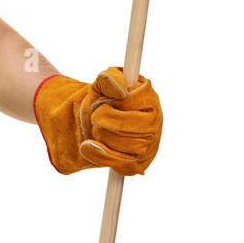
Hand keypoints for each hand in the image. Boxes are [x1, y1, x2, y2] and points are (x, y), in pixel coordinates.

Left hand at [33, 67, 162, 175]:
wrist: (93, 123)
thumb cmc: (103, 101)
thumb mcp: (101, 83)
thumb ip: (109, 78)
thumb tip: (120, 91)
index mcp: (150, 99)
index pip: (128, 101)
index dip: (108, 103)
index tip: (101, 102)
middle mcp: (155, 123)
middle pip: (125, 125)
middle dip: (101, 120)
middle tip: (96, 116)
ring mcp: (148, 146)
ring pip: (120, 144)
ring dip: (99, 135)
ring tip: (97, 129)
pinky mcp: (137, 164)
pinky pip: (118, 163)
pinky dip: (98, 154)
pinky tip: (88, 146)